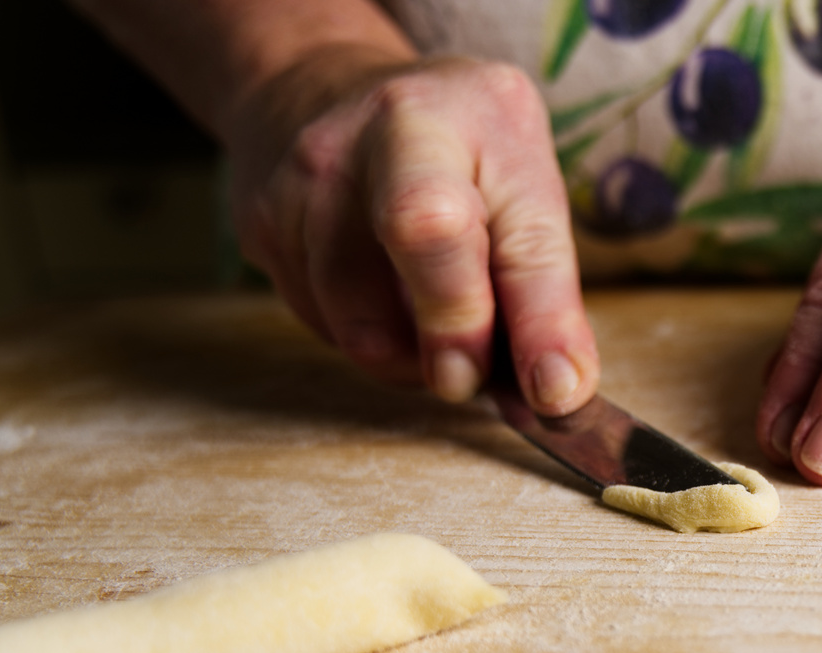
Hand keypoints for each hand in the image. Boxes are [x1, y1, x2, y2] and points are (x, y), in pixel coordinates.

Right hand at [226, 50, 597, 412]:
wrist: (319, 90)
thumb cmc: (451, 152)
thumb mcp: (521, 185)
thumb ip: (541, 285)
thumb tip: (559, 392)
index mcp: (460, 117)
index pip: (508, 230)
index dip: (538, 322)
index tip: (556, 390)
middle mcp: (377, 132)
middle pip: (419, 237)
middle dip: (456, 334)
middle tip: (472, 376)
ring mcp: (305, 179)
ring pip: (359, 322)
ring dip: (412, 361)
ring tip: (438, 332)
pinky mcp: (262, 228)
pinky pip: (324, 328)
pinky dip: (372, 342)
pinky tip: (386, 304)